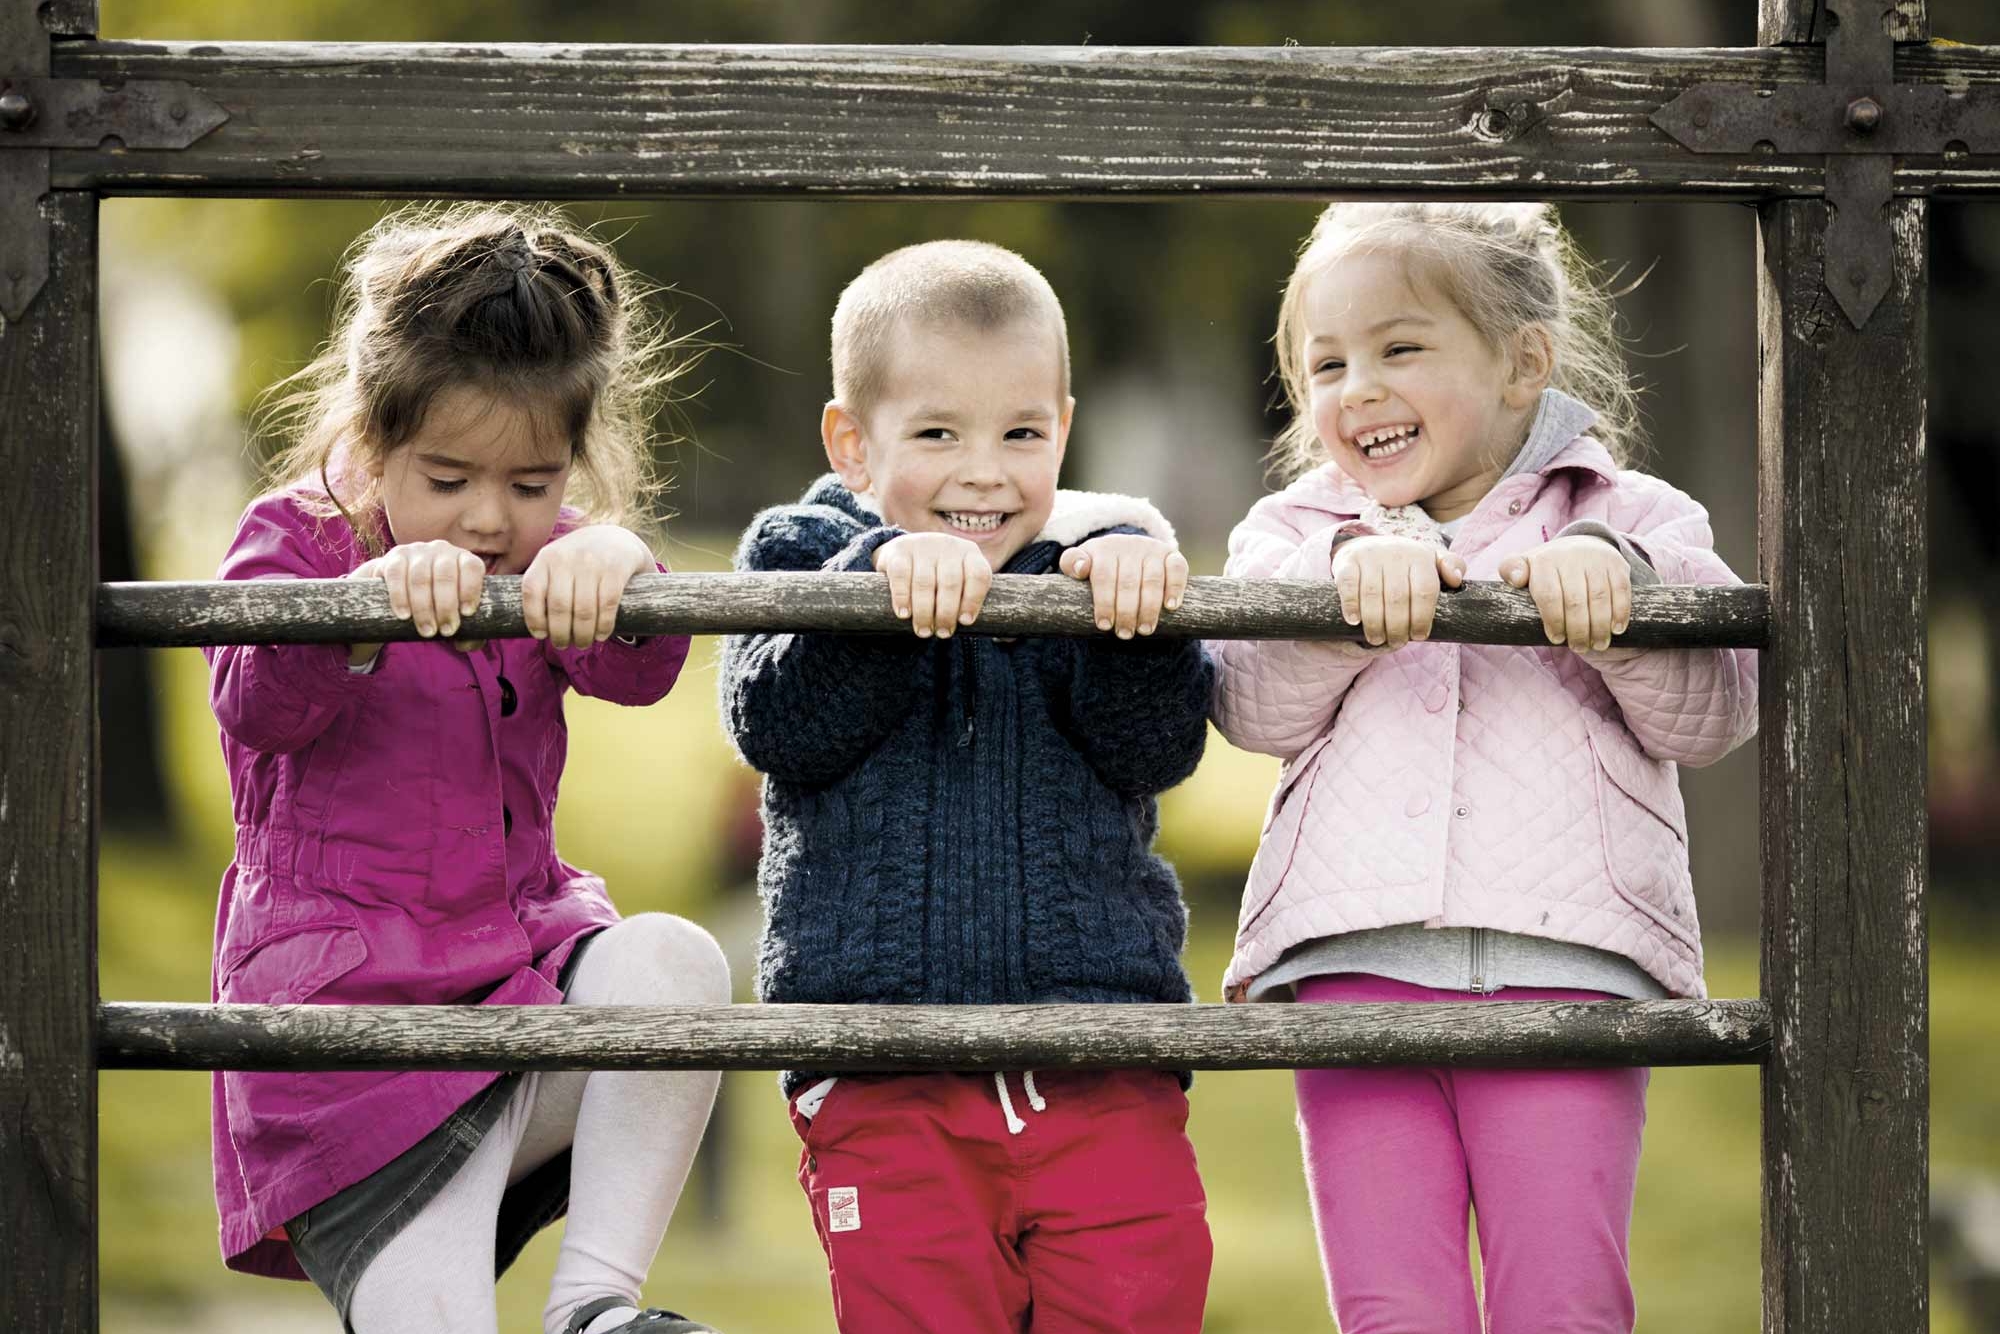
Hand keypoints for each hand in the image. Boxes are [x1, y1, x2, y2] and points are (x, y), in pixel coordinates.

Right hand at [348, 539, 486, 663]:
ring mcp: (417, 551)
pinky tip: (404, 615)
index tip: (467, 613)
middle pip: (445, 575)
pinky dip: (400, 596)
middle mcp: (442, 550)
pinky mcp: (394, 558)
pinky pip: (396, 575)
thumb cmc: (437, 603)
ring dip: (423, 607)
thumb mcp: (455, 612)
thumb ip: (468, 630)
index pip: (472, 568)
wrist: (400, 587)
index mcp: (463, 559)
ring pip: (420, 577)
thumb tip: (466, 644)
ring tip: (427, 631)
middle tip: (446, 631)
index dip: (471, 589)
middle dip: (446, 606)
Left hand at [524, 524, 654, 648]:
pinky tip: (601, 635)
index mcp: (546, 557)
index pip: (532, 591)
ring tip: (583, 643)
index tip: (540, 635)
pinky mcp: (616, 569)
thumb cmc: (580, 562)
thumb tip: (535, 629)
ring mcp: (593, 562)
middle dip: (560, 633)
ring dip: (583, 634)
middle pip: (559, 606)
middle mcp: (567, 557)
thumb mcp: (557, 563)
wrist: (617, 538)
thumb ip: (544, 585)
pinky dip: (604, 626)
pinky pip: (607, 605)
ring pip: (583, 610)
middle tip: (563, 645)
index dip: (534, 618)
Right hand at [872, 532, 992, 637]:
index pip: (979, 575)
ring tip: (924, 631)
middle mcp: (948, 546)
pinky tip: (904, 614)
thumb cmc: (939, 576)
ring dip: (924, 611)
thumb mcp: (960, 579)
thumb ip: (973, 600)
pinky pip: (901, 576)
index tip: (965, 622)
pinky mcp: (899, 550)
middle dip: (947, 613)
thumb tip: (1006, 640)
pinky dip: (902, 597)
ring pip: (925, 582)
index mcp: (970, 553)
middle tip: (943, 634)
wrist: (906, 550)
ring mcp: (923, 545)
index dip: (974, 600)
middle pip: (951, 582)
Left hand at [1059, 535, 1187, 638]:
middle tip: (1125, 634)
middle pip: (1128, 582)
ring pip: (1152, 579)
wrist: (1126, 551)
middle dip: (1127, 611)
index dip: (1104, 603)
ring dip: (1149, 607)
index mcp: (1105, 548)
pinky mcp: (1172, 555)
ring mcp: (1152, 549)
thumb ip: (1072, 563)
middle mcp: (1130, 546)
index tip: (1104, 625)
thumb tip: (1081, 568)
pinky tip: (1170, 607)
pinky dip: (1175, 587)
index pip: (1104, 576)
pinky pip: (1177, 569)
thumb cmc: (1099, 566)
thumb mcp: (1081, 563)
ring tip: (1145, 629)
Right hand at [1332, 536, 1464, 648]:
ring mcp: (1370, 555)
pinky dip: (1351, 605)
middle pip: (1397, 597)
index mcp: (1420, 556)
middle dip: (1397, 627)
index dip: (1422, 618)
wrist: (1368, 545)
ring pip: (1372, 594)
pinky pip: (1348, 585)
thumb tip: (1455, 580)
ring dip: (1374, 623)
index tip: (1418, 636)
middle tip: (1397, 642)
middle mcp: (1396, 553)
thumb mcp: (1431, 561)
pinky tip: (1354, 621)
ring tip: (1377, 639)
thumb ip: (1451, 566)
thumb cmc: (1405, 564)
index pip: (1425, 591)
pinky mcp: (1348, 560)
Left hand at [1498, 535, 1630, 651]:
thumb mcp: (1524, 565)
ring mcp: (1596, 559)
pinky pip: (1621, 590)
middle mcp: (1571, 556)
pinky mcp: (1616, 564)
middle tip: (1579, 647)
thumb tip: (1516, 579)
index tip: (1557, 639)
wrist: (1580, 546)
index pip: (1549, 595)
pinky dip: (1620, 613)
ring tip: (1598, 645)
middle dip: (1578, 630)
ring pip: (1599, 598)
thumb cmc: (1547, 567)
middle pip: (1576, 601)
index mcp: (1545, 560)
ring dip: (1599, 627)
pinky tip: (1616, 630)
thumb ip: (1511, 570)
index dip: (1554, 621)